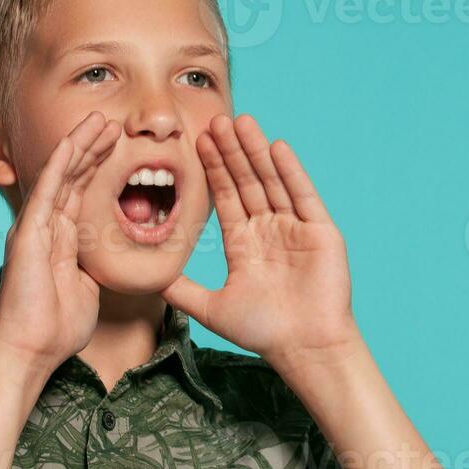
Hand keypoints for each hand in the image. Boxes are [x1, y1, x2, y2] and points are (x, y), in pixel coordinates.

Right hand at [0, 111, 120, 375]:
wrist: (32, 350)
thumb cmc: (57, 328)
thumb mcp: (88, 288)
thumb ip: (93, 266)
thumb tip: (107, 257)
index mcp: (60, 239)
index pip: (82, 193)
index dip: (99, 167)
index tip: (118, 146)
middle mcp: (45, 227)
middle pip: (72, 177)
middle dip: (92, 148)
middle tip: (113, 123)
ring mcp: (35, 227)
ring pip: (61, 176)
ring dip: (80, 146)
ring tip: (100, 121)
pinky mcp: (28, 233)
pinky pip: (47, 191)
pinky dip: (61, 164)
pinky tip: (73, 143)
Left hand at [163, 113, 360, 370]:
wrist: (304, 348)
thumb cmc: (263, 332)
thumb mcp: (211, 308)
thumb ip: (181, 290)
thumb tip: (147, 280)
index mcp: (246, 245)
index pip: (226, 198)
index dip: (213, 169)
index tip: (198, 141)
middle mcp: (270, 231)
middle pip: (247, 182)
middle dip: (231, 152)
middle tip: (215, 120)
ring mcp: (296, 229)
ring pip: (272, 182)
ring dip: (256, 152)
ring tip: (242, 122)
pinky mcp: (321, 231)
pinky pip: (302, 195)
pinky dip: (290, 171)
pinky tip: (276, 147)